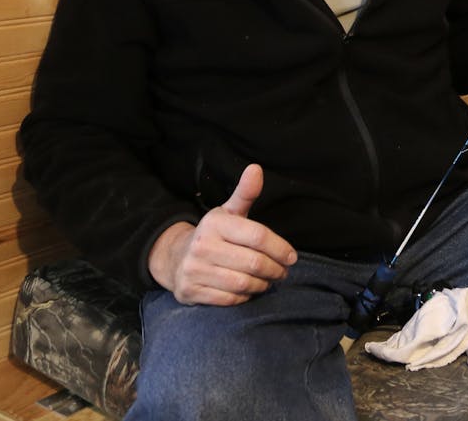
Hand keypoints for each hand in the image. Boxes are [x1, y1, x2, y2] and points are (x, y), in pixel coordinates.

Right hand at [147, 164, 297, 304]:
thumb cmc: (214, 234)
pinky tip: (249, 290)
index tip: (292, 257)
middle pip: (254, 263)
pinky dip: (244, 297)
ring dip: (262, 284)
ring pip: (243, 283)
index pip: (258, 237)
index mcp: (215, 223)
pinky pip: (229, 299)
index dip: (280, 248)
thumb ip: (245, 193)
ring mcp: (194, 270)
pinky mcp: (190, 291)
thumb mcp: (229, 212)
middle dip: (275, 269)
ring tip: (268, 280)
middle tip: (283, 271)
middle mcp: (201, 246)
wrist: (175, 258)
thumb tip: (255, 168)